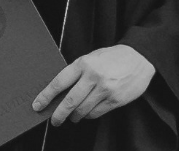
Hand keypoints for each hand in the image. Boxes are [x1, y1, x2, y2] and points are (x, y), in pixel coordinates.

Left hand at [34, 44, 153, 124]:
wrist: (140, 58)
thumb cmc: (112, 57)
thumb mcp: (92, 58)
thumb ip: (78, 73)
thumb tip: (60, 93)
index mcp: (83, 63)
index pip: (59, 82)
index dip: (46, 96)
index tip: (38, 105)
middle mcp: (93, 76)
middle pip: (70, 101)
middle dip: (59, 114)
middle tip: (54, 120)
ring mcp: (105, 89)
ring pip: (83, 110)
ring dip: (75, 116)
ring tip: (73, 116)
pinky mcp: (115, 99)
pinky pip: (96, 113)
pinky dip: (89, 115)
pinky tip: (87, 113)